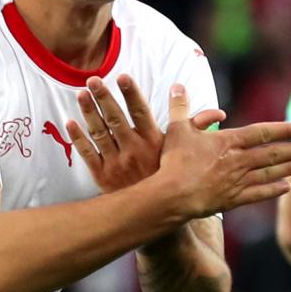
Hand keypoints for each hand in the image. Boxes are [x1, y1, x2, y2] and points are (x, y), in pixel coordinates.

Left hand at [66, 76, 222, 193]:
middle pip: (115, 119)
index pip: (141, 112)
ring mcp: (117, 164)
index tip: (122, 76)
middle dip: (103, 98)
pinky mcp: (103, 176)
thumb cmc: (172, 178)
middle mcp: (134, 151)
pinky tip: (71, 123)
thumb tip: (219, 113)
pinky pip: (88, 155)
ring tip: (81, 94)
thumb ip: (197, 128)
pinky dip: (79, 139)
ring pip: (99, 134)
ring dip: (89, 113)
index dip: (131, 93)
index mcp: (153, 142)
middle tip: (93, 79)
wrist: (158, 215)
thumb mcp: (185, 153)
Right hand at [151, 103, 290, 220]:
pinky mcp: (233, 199)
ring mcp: (238, 181)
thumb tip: (179, 86)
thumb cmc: (173, 162)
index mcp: (228, 141)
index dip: (286, 130)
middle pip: (274, 153)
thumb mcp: (176, 129)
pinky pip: (258, 194)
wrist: (171, 196)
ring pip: (270, 173)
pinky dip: (274, 190)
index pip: (264, 133)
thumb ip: (181, 107)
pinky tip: (287, 187)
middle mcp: (238, 161)